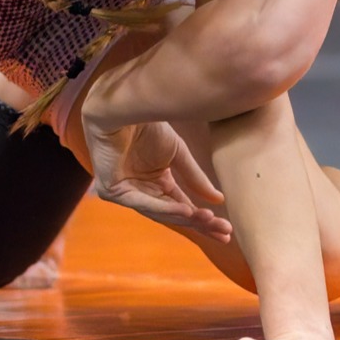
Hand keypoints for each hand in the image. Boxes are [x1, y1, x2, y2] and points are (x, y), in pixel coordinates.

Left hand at [86, 119, 232, 243]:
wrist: (125, 105)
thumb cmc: (148, 125)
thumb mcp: (178, 153)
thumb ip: (194, 178)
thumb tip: (219, 201)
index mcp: (157, 185)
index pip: (183, 208)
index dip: (203, 220)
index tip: (227, 230)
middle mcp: (142, 193)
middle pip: (174, 215)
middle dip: (200, 225)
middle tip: (225, 233)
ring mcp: (126, 194)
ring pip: (159, 212)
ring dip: (186, 218)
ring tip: (209, 220)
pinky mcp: (112, 190)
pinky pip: (142, 202)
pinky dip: (165, 207)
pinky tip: (186, 211)